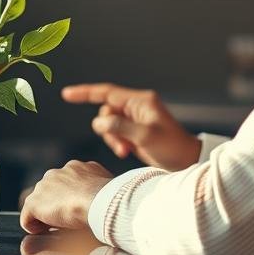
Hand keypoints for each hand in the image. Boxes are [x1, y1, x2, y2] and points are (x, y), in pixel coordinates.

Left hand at [20, 160, 113, 233]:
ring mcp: (43, 187)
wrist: (98, 200)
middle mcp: (57, 173)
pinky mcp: (34, 203)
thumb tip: (106, 197)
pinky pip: (27, 217)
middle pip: (50, 190)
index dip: (70, 197)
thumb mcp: (107, 186)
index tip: (77, 210)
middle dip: (56, 204)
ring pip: (39, 203)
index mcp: (76, 168)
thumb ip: (100, 187)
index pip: (67, 182)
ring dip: (46, 215)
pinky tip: (42, 232)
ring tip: (57, 228)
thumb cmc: (109, 196)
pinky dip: (33, 226)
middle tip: (68, 220)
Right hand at [63, 83, 200, 170]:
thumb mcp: (145, 137)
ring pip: (108, 124)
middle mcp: (136, 107)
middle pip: (106, 111)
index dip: (85, 92)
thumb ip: (120, 127)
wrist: (187, 162)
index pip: (107, 92)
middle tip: (122, 147)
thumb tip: (99, 122)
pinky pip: (115, 133)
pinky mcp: (134, 131)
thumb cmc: (173, 147)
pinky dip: (117, 143)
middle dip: (108, 129)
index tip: (66, 94)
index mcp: (140, 101)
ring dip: (112, 138)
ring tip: (126, 151)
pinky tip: (127, 152)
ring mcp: (135, 119)